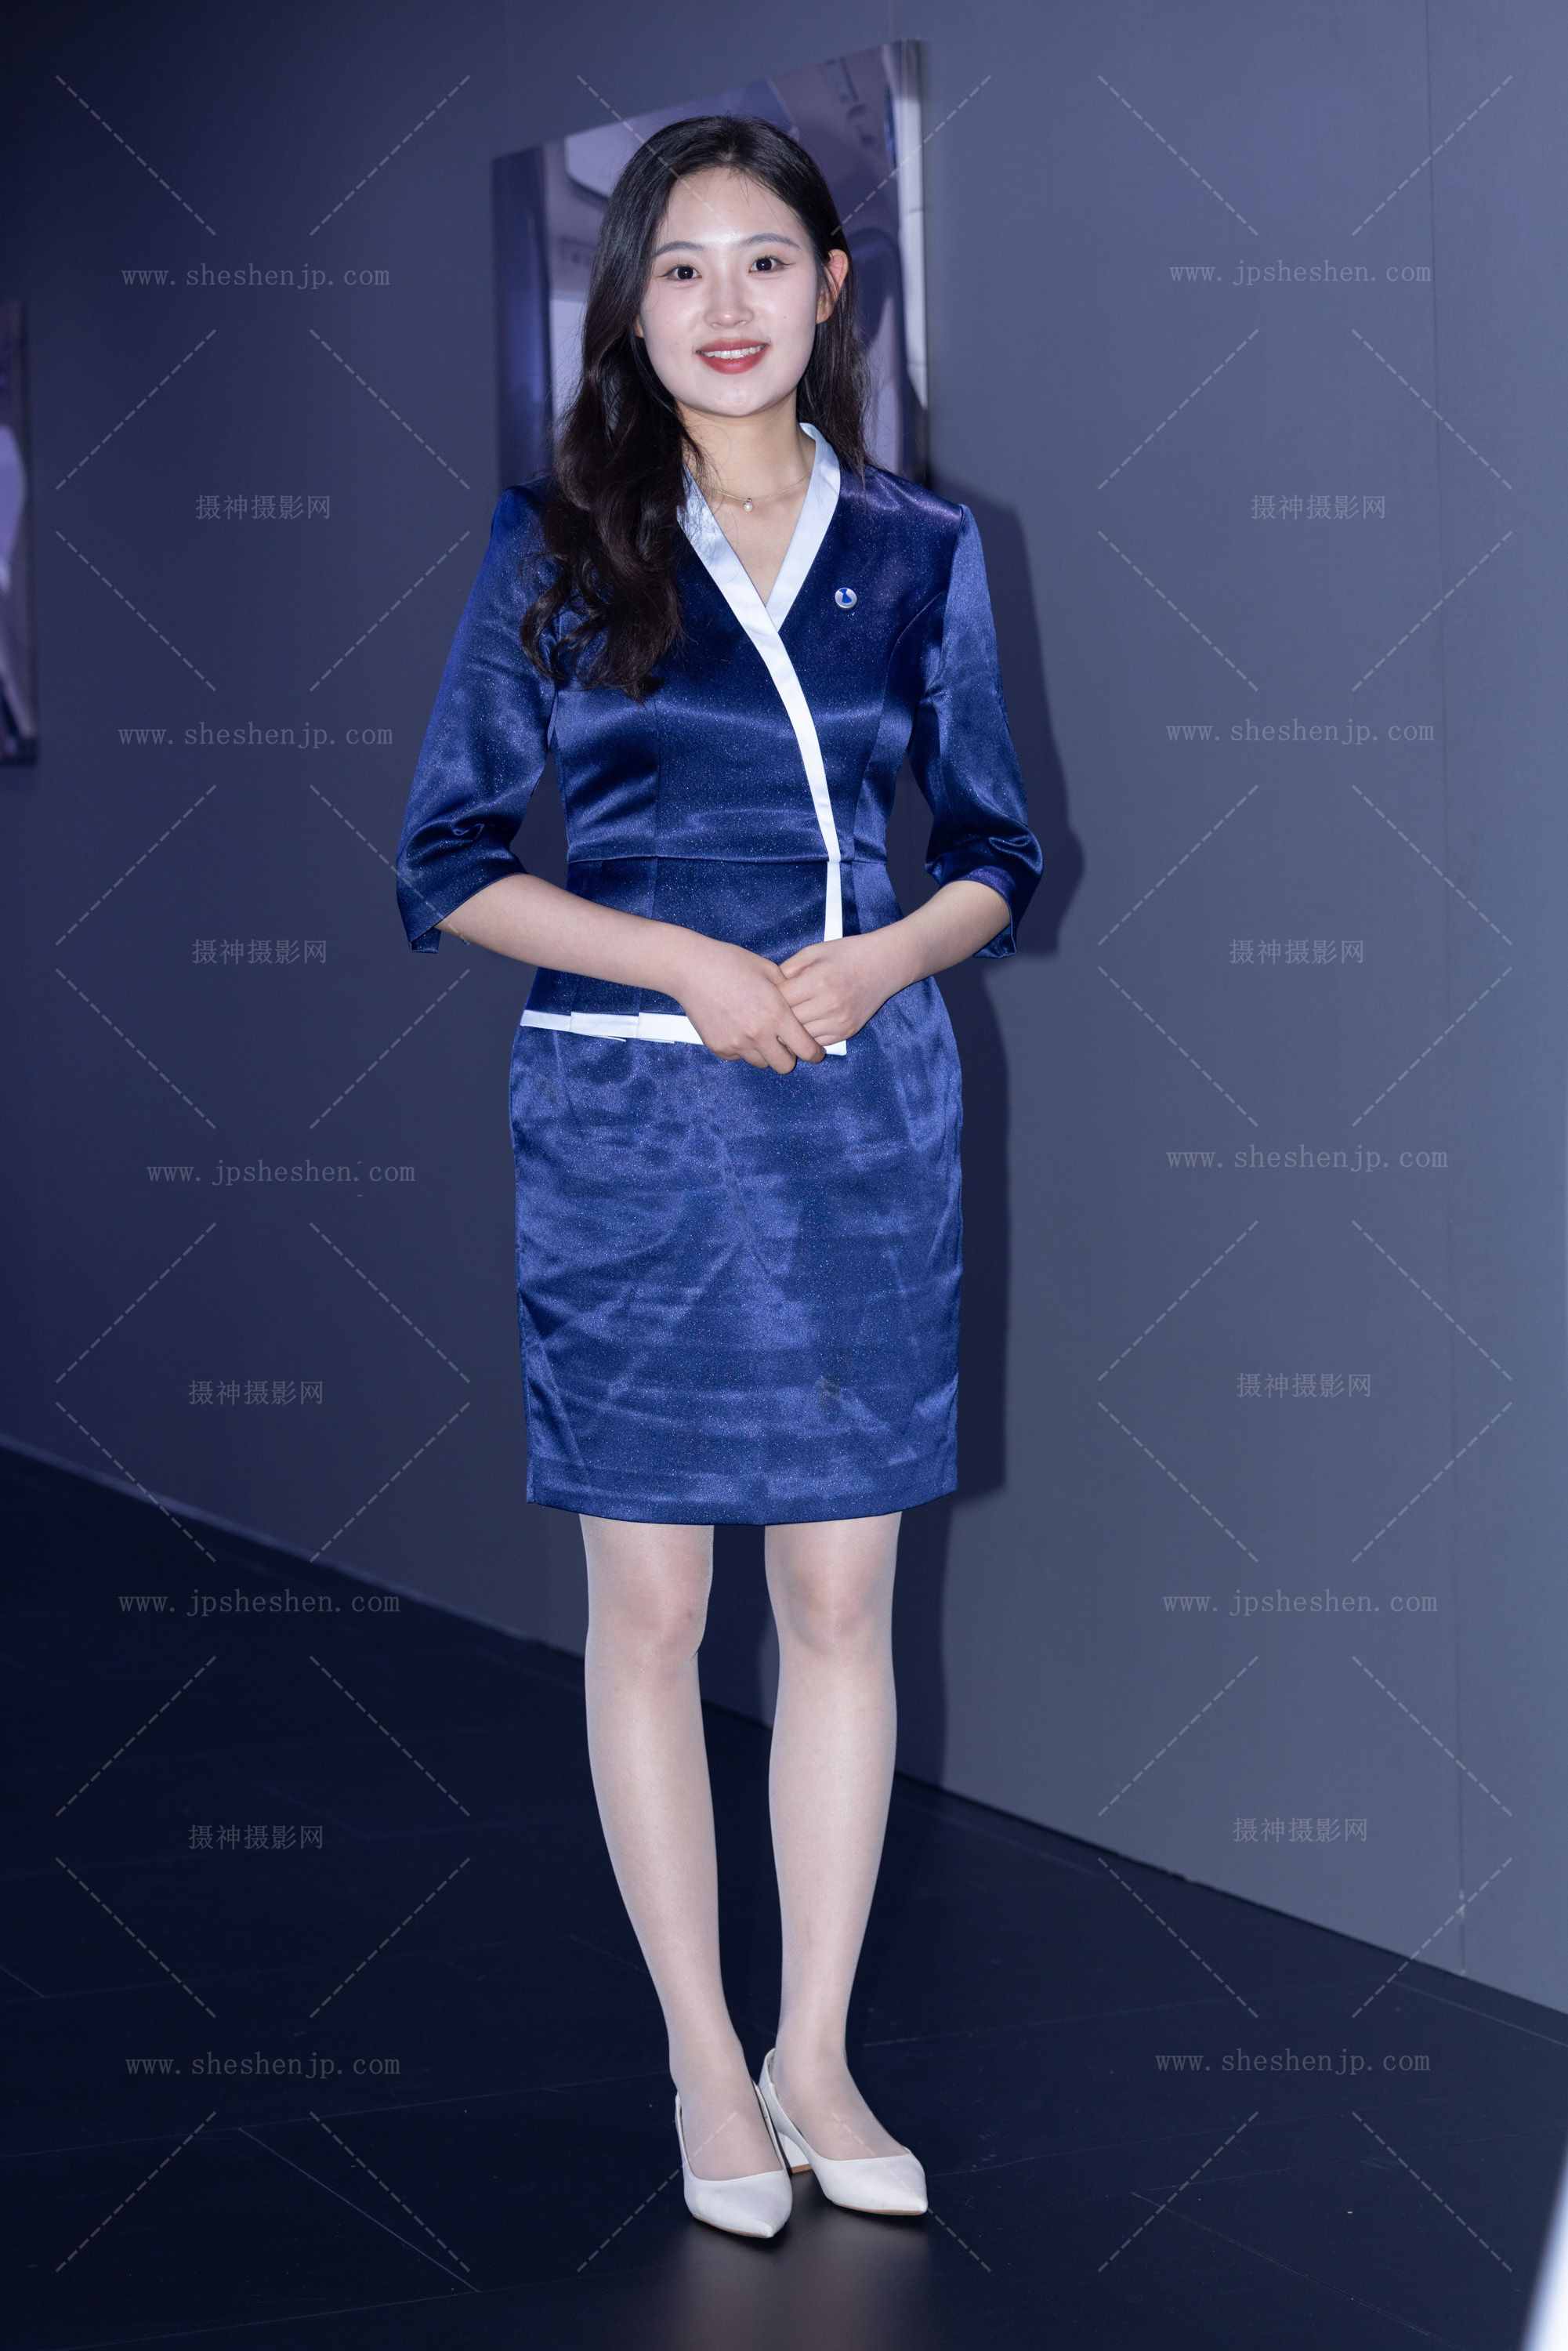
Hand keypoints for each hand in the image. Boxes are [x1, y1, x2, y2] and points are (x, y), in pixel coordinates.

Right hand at [669, 937, 826, 1071]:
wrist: (691, 969)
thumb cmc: (730, 963)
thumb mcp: (769, 971)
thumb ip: (789, 993)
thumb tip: (801, 1008)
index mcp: (776, 1014)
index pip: (805, 1049)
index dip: (814, 1053)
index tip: (815, 1052)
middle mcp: (758, 1034)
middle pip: (784, 1066)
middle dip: (788, 1057)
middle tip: (785, 1044)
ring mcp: (736, 1044)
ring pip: (761, 1063)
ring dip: (764, 1052)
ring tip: (757, 1031)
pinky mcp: (719, 1048)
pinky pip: (739, 1057)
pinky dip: (742, 1048)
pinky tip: (736, 1026)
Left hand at [776, 933, 907, 1048]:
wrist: (884, 965)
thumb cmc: (846, 954)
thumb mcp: (814, 952)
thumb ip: (788, 969)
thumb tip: (767, 988)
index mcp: (818, 980)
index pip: (780, 1000)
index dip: (767, 999)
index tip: (763, 997)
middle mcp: (829, 1004)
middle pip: (788, 1021)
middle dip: (775, 1018)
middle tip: (765, 1014)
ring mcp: (839, 1021)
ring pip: (800, 1036)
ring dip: (789, 1031)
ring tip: (780, 1023)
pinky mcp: (847, 1031)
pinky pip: (817, 1042)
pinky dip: (806, 1037)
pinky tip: (801, 1027)